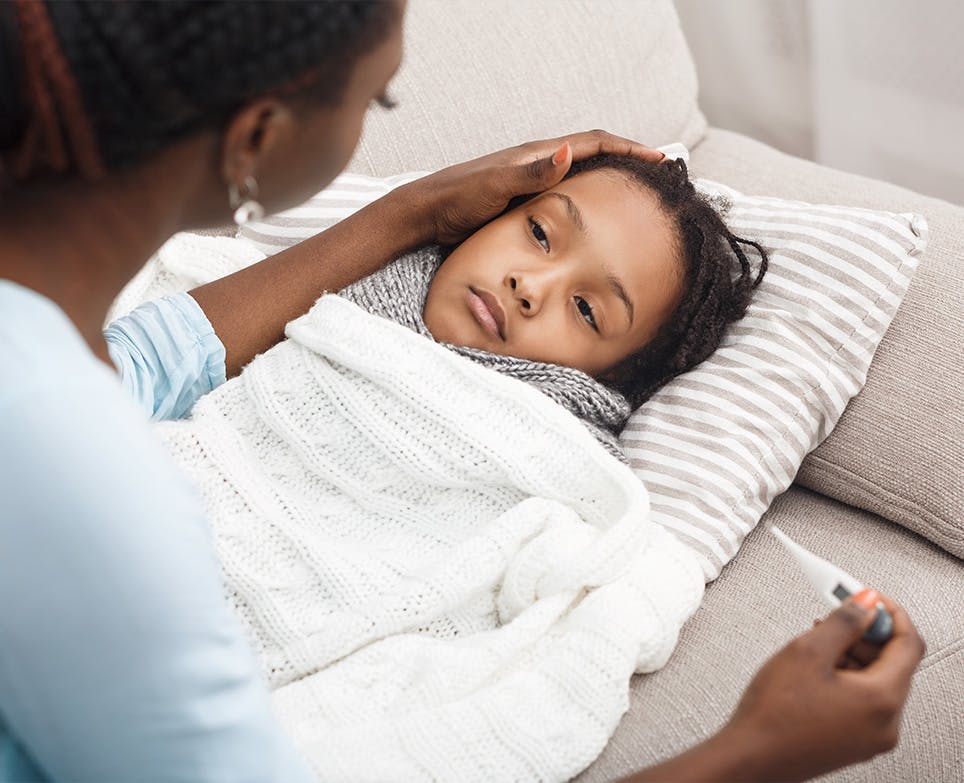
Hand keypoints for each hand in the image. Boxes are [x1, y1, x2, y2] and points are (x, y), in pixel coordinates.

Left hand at [398, 130, 665, 245]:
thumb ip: (530, 173)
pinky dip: (590, 199)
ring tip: (638, 195)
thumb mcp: (495, 186)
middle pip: (595, 154)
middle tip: (660, 176)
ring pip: (583, 175)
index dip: (630, 149)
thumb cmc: (457, 199)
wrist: (427, 214)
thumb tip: (568, 153)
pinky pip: (568, 194)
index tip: (661, 159)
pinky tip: (596, 217)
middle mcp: (539, 163)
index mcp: (538, 155)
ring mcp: (532, 181)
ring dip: (612, 180)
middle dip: (629, 161)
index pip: (595, 143)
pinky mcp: (525, 200)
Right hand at [724, 591, 925, 781]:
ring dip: (853, 654)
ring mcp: (870, 736)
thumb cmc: (774, 715)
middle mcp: (885, 723)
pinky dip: (846, 677)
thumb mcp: (808, 652)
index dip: (890, 614)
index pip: (908, 644)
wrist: (750, 756)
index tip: (870, 599)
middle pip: (893, 663)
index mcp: (881, 700)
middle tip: (840, 614)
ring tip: (819, 641)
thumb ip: (844, 622)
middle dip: (867, 634)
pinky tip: (817, 668)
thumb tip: (865, 605)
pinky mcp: (853, 742)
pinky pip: (863, 701)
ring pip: (876, 681)